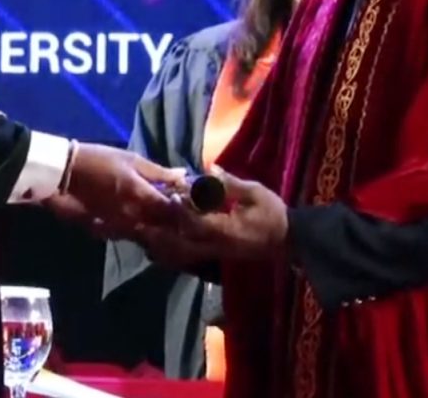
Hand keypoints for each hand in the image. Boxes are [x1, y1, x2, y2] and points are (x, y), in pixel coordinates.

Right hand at [62, 143, 180, 232]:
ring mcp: (119, 225)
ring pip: (146, 234)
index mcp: (140, 194)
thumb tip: (183, 175)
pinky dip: (135, 231)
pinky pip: (127, 235)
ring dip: (155, 228)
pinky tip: (135, 222)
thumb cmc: (100, 160)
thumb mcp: (131, 159)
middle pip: (160, 226)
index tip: (186, 202)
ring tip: (157, 217)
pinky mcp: (107, 230)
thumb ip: (158, 171)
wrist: (65, 172)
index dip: (182, 209)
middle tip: (176, 211)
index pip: (170, 210)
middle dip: (171, 221)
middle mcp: (132, 215)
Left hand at [139, 168, 288, 265]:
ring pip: (182, 255)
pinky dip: (170, 254)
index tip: (170, 196)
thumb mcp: (257, 193)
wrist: (287, 240)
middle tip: (140, 223)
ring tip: (142, 234)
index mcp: (226, 230)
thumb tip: (211, 170)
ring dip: (162, 246)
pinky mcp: (214, 255)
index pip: (197, 223)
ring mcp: (214, 253)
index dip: (182, 210)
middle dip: (161, 235)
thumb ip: (231, 184)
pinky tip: (156, 246)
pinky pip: (187, 258)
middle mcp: (216, 245)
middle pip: (182, 245)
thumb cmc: (273, 214)